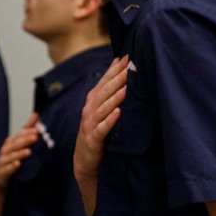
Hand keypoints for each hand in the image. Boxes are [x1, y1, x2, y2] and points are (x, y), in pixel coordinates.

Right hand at [0, 114, 40, 191]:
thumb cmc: (10, 159)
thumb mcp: (18, 144)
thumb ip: (27, 130)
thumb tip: (36, 114)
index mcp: (10, 143)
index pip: (18, 135)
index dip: (26, 132)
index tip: (37, 130)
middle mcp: (5, 151)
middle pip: (14, 144)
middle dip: (24, 141)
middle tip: (35, 138)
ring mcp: (2, 162)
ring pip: (10, 156)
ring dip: (19, 153)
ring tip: (29, 151)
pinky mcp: (2, 173)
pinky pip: (7, 170)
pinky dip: (12, 167)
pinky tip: (18, 164)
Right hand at [74, 58, 126, 184]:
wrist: (84, 158)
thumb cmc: (96, 129)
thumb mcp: (100, 107)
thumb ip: (107, 85)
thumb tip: (117, 61)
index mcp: (93, 100)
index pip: (104, 81)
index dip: (115, 69)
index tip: (128, 57)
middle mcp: (90, 109)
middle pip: (104, 92)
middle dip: (117, 79)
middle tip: (131, 68)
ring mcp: (90, 124)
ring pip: (103, 108)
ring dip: (115, 98)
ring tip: (126, 88)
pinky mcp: (93, 139)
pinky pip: (102, 129)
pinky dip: (110, 120)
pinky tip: (118, 113)